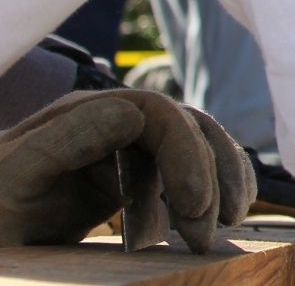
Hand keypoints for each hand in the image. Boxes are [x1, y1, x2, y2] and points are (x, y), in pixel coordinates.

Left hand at [0, 90, 256, 250]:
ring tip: (224, 225)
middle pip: (188, 128)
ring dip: (221, 182)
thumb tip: (133, 115)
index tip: (194, 206)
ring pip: (198, 145)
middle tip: (208, 232)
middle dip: (210, 176)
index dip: (188, 154)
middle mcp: (113, 121)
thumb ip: (64, 141)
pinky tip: (224, 212)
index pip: (159, 114)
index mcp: (85, 112)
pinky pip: (189, 169)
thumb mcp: (15, 176)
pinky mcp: (134, 175)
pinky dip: (215, 185)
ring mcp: (127, 147)